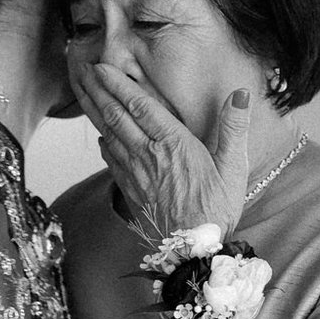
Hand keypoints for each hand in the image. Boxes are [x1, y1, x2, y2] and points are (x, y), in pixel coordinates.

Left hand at [74, 61, 250, 239]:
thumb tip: (239, 94)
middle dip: (97, 89)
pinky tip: (100, 136)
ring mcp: (136, 173)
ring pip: (109, 133)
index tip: (101, 65)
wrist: (192, 252)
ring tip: (82, 90)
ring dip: (93, 109)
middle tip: (80, 68)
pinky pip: (111, 160)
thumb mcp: (234, 168)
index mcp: (173, 144)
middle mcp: (148, 154)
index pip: (140, 106)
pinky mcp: (131, 190)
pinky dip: (103, 142)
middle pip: (116, 115)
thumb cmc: (216, 210)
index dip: (118, 83)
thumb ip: (234, 128)